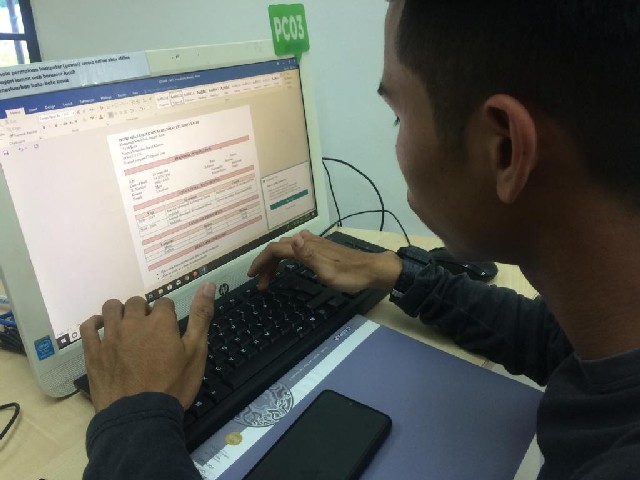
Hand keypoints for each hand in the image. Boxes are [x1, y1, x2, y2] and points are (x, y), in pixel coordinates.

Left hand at [80, 282, 215, 411]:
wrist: (139, 417)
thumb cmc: (173, 385)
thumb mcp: (196, 352)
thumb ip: (201, 316)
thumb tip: (208, 283)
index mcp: (159, 321)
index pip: (164, 303)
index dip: (169, 314)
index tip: (170, 329)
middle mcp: (132, 322)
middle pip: (136, 302)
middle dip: (144, 311)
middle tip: (150, 330)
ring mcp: (110, 336)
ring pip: (111, 308)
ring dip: (120, 312)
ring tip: (127, 326)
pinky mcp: (93, 352)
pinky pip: (88, 327)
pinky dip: (95, 323)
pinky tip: (102, 328)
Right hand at [247, 230, 401, 292]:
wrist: (371, 270)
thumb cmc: (350, 276)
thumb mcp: (327, 272)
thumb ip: (308, 256)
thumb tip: (293, 239)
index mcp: (306, 247)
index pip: (275, 250)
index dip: (260, 261)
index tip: (252, 276)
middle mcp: (308, 242)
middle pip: (279, 248)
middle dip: (266, 264)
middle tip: (260, 283)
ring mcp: (315, 244)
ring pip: (287, 248)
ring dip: (275, 262)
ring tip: (270, 278)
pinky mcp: (321, 248)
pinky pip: (297, 248)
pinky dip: (286, 256)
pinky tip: (290, 262)